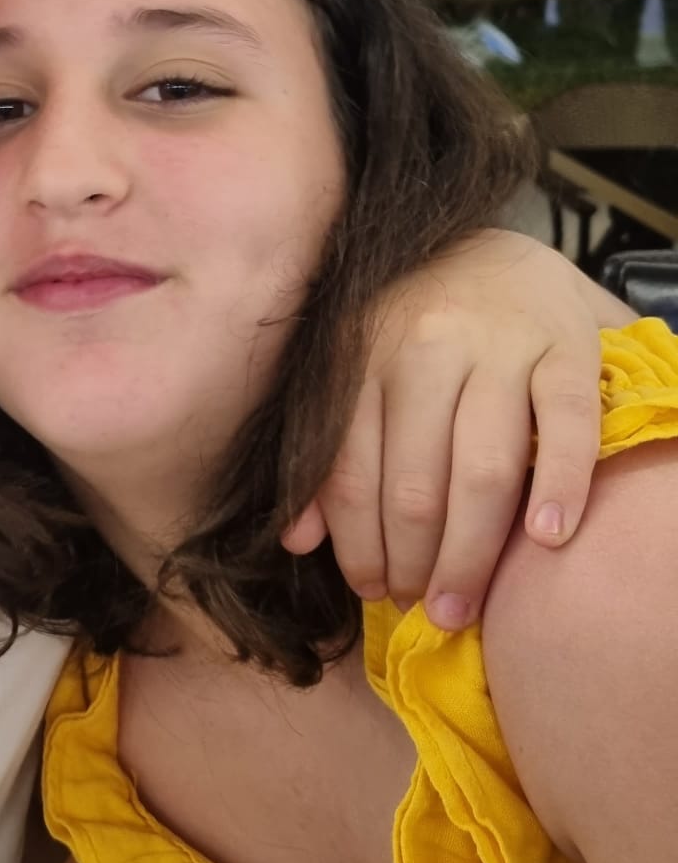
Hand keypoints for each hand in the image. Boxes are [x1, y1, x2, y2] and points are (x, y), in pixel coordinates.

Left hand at [283, 231, 618, 628]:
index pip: (350, 471)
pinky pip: (566, 424)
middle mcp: (424, 345)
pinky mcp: (565, 346)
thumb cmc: (414, 329)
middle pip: (417, 483)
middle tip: (427, 611)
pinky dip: (561, 484)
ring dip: (473, 550)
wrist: (494, 250)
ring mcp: (498, 344)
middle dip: (415, 563)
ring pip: (483, 467)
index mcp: (360, 355)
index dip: (358, 546)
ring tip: (465, 604)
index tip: (373, 593)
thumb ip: (324, 451)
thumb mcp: (352, 370)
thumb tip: (296, 542)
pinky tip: (548, 538)